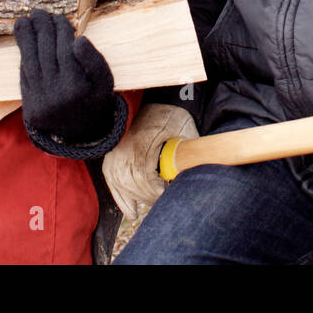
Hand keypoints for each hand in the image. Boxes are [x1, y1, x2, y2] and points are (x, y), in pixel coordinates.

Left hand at [14, 9, 117, 144]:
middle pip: (46, 53)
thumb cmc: (95, 99)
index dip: (61, 30)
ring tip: (23, 21)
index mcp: (76, 88)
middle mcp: (56, 95)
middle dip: (42, 29)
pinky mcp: (29, 105)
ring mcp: (40, 100)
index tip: (59, 17)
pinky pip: (24, 75)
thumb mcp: (105, 81)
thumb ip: (95, 60)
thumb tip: (78, 39)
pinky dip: (23, 56)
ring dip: (25, 39)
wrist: (81, 133)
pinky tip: (23, 42)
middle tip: (39, 12)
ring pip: (30, 62)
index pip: (65, 50)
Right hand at [102, 103, 197, 217]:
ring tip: (151, 204)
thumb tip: (201, 169)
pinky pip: (113, 182)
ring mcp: (115, 153)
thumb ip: (190, 148)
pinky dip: (121, 198)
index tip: (166, 195)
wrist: (155, 99)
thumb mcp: (184, 128)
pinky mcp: (111, 157)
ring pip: (122, 185)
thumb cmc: (172, 114)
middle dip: (148, 196)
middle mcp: (123, 149)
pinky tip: (132, 212)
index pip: (143, 176)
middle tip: (163, 201)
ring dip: (137, 198)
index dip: (154, 191)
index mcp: (140, 143)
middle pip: (133, 183)